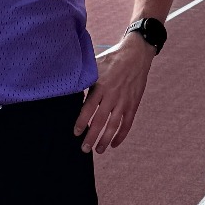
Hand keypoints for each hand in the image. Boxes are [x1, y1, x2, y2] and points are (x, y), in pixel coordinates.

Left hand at [74, 38, 156, 152]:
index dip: (81, 122)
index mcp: (101, 86)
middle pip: (100, 121)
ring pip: (114, 125)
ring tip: (99, 150)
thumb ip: (84, 78)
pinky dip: (121, 135)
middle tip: (84, 149)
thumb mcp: (95, 65)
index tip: (76, 133)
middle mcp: (112, 95)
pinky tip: (114, 144)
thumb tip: (68, 86)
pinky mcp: (134, 103)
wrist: (136, 54)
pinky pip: (127, 123)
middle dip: (91, 137)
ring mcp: (124, 101)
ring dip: (105, 140)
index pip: (88, 108)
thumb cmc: (111, 59)